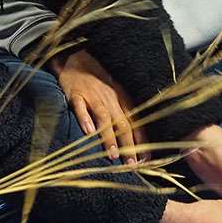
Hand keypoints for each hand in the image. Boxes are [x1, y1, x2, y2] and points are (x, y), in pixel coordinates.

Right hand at [50, 49, 144, 163]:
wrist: (76, 57)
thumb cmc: (97, 79)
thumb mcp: (115, 93)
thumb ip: (124, 113)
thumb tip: (137, 138)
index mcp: (121, 99)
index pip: (136, 123)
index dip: (141, 141)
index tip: (146, 160)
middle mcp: (110, 99)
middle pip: (123, 123)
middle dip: (129, 145)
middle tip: (132, 165)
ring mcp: (93, 97)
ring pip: (104, 118)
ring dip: (109, 137)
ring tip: (113, 155)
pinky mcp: (75, 94)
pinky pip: (80, 107)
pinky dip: (85, 119)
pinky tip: (88, 132)